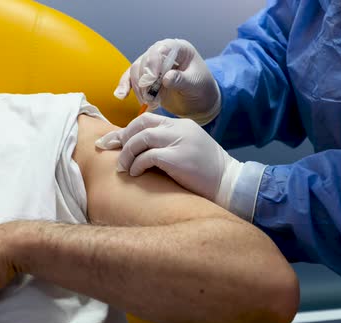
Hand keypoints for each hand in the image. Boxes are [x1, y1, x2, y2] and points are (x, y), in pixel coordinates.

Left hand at [95, 113, 242, 208]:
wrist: (230, 184)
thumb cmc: (207, 173)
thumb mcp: (188, 150)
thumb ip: (168, 144)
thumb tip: (139, 151)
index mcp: (182, 125)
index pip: (148, 120)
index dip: (126, 130)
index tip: (111, 141)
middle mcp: (180, 129)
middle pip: (141, 123)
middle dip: (122, 136)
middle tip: (110, 150)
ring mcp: (180, 141)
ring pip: (141, 138)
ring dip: (127, 153)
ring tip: (123, 167)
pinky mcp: (178, 158)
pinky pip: (148, 156)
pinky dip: (137, 164)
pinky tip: (135, 173)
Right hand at [114, 39, 220, 125]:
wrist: (199, 104)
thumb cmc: (202, 91)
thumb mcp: (196, 86)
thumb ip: (182, 81)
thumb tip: (167, 78)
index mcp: (179, 49)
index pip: (162, 48)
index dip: (154, 62)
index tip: (152, 79)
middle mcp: (164, 53)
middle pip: (145, 60)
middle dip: (144, 79)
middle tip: (150, 96)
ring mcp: (153, 65)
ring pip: (136, 70)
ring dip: (138, 88)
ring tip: (148, 102)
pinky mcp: (145, 78)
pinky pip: (130, 79)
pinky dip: (125, 87)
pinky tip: (121, 96)